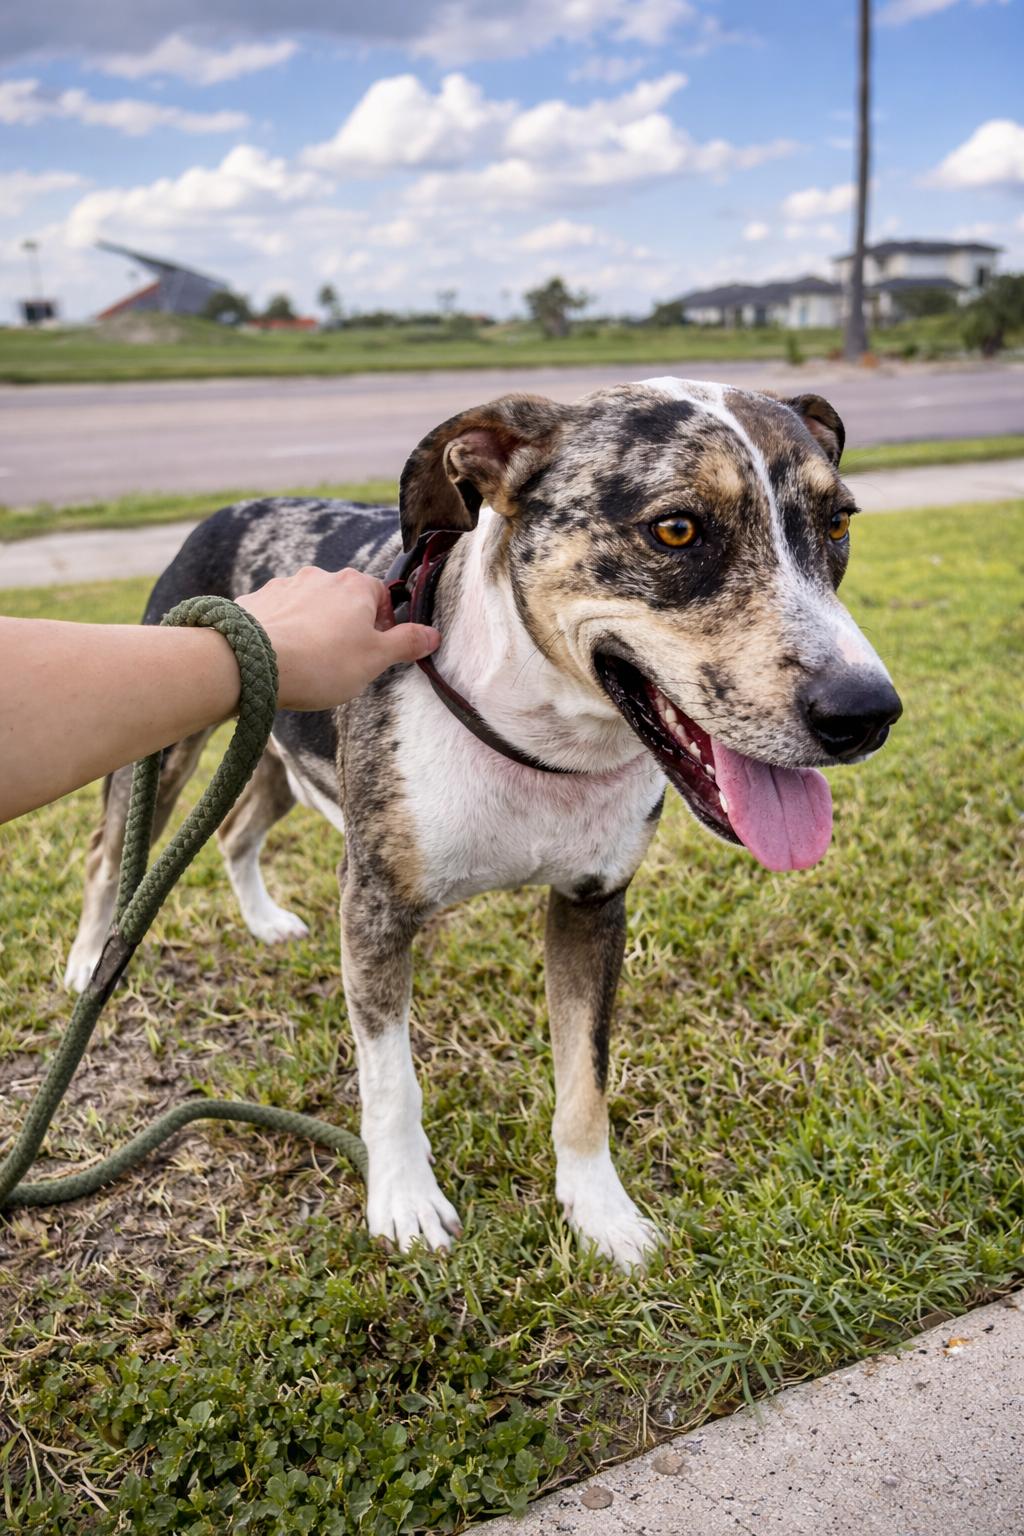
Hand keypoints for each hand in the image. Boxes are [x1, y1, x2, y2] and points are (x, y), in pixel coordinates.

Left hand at [237, 566, 439, 710]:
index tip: (377, 647)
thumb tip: (433, 635)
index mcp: (355, 586)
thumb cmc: (322, 663)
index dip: (384, 622)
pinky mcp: (256, 602)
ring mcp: (284, 586)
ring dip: (313, 626)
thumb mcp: (375, 660)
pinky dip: (283, 630)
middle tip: (344, 659)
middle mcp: (320, 576)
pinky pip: (277, 614)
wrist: (253, 664)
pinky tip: (280, 657)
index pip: (381, 594)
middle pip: (343, 598)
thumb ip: (406, 644)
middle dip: (346, 624)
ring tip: (308, 661)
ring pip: (309, 604)